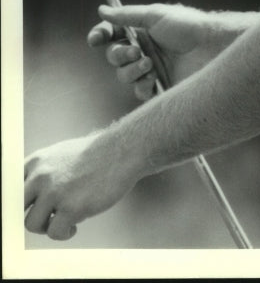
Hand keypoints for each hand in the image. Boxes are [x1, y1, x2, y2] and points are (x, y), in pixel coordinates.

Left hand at [24, 132, 138, 240]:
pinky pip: (54, 233)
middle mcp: (41, 175)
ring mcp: (55, 192)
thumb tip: (31, 195)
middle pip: (17, 208)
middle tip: (48, 217)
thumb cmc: (97, 153)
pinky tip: (75, 227)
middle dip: (32, 214)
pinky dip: (64, 234)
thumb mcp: (62, 153)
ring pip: (32, 224)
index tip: (31, 208)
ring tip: (64, 221)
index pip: (11, 189)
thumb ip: (44, 171)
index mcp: (37, 161)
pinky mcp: (70, 208)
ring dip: (48, 226)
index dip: (21, 202)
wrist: (123, 150)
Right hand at [87, 3, 214, 100]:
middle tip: (135, 52)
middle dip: (119, 55)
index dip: (101, 36)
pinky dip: (142, 85)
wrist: (212, 48)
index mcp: (143, 31)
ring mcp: (151, 69)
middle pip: (114, 57)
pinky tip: (154, 79)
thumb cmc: (189, 27)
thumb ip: (127, 15)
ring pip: (123, 76)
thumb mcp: (156, 15)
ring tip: (150, 64)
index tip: (95, 39)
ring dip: (131, 71)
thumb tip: (101, 9)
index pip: (114, 34)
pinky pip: (138, 91)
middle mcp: (145, 50)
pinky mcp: (159, 88)